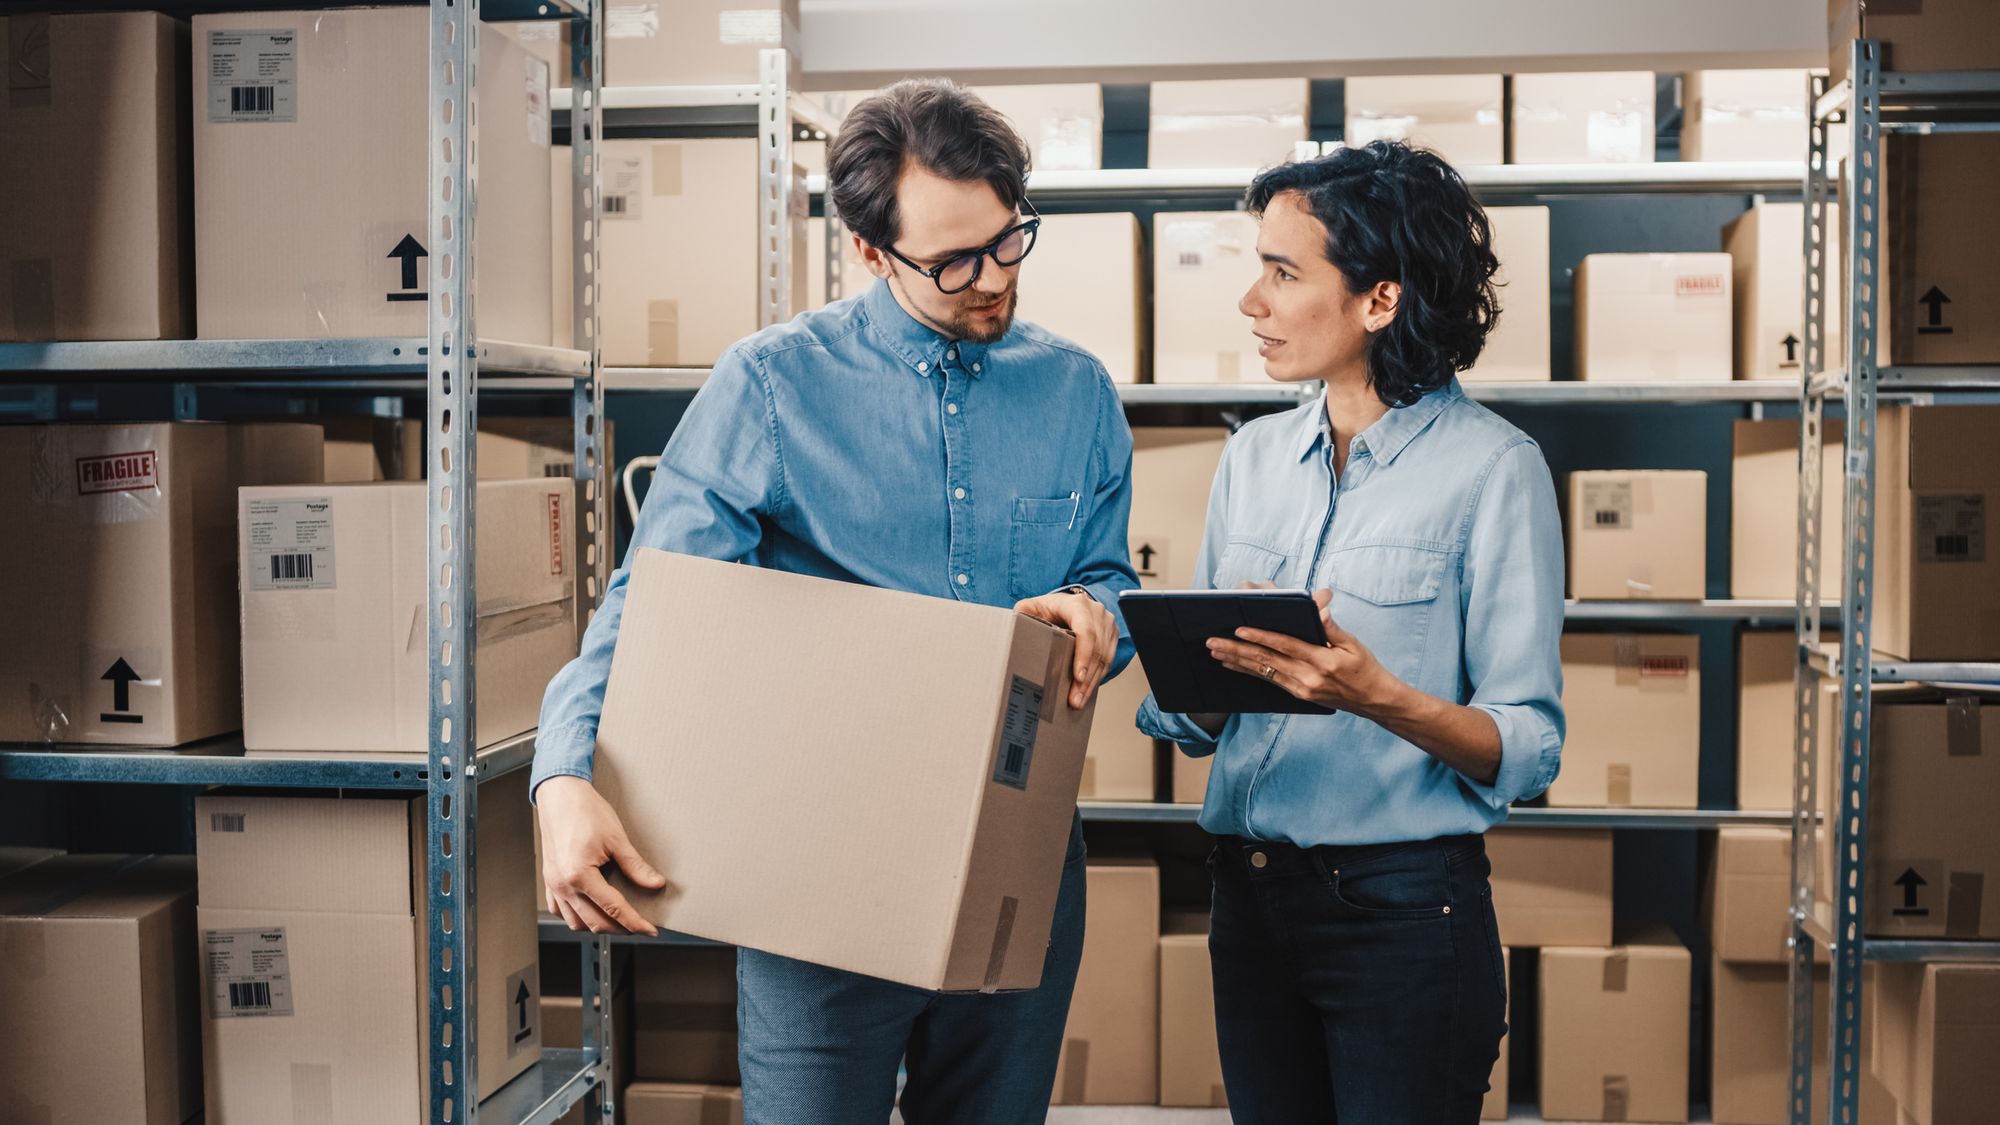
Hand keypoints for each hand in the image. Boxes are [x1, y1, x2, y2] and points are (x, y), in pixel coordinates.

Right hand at [535, 775, 666, 935]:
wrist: (560, 794)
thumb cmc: (584, 811)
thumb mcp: (616, 838)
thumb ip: (635, 866)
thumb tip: (655, 883)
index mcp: (579, 875)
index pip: (613, 909)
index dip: (635, 923)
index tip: (650, 930)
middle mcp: (563, 885)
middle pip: (595, 923)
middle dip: (620, 929)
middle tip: (639, 926)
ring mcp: (553, 884)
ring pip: (575, 922)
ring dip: (597, 926)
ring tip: (618, 921)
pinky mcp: (549, 880)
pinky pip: (560, 911)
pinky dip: (577, 917)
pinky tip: (591, 911)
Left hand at [1013, 588, 1116, 709]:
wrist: (1068, 605)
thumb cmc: (1049, 608)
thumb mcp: (1031, 607)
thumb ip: (1022, 615)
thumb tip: (1013, 629)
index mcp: (1077, 605)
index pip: (1085, 631)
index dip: (1083, 655)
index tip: (1078, 677)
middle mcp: (1096, 612)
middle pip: (1096, 649)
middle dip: (1085, 679)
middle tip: (1074, 699)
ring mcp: (1107, 624)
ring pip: (1104, 658)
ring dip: (1091, 683)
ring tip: (1078, 700)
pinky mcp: (1111, 636)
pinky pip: (1108, 661)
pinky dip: (1096, 678)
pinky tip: (1085, 692)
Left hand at [1206, 589, 1393, 713]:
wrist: (1373, 700)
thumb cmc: (1365, 667)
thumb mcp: (1354, 644)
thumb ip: (1333, 628)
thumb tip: (1320, 608)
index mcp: (1323, 661)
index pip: (1285, 646)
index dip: (1261, 637)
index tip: (1239, 629)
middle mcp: (1308, 677)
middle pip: (1267, 660)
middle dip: (1237, 650)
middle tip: (1213, 641)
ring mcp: (1301, 688)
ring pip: (1263, 672)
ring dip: (1237, 661)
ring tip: (1215, 652)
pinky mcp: (1298, 695)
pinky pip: (1269, 681)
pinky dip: (1249, 672)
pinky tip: (1233, 666)